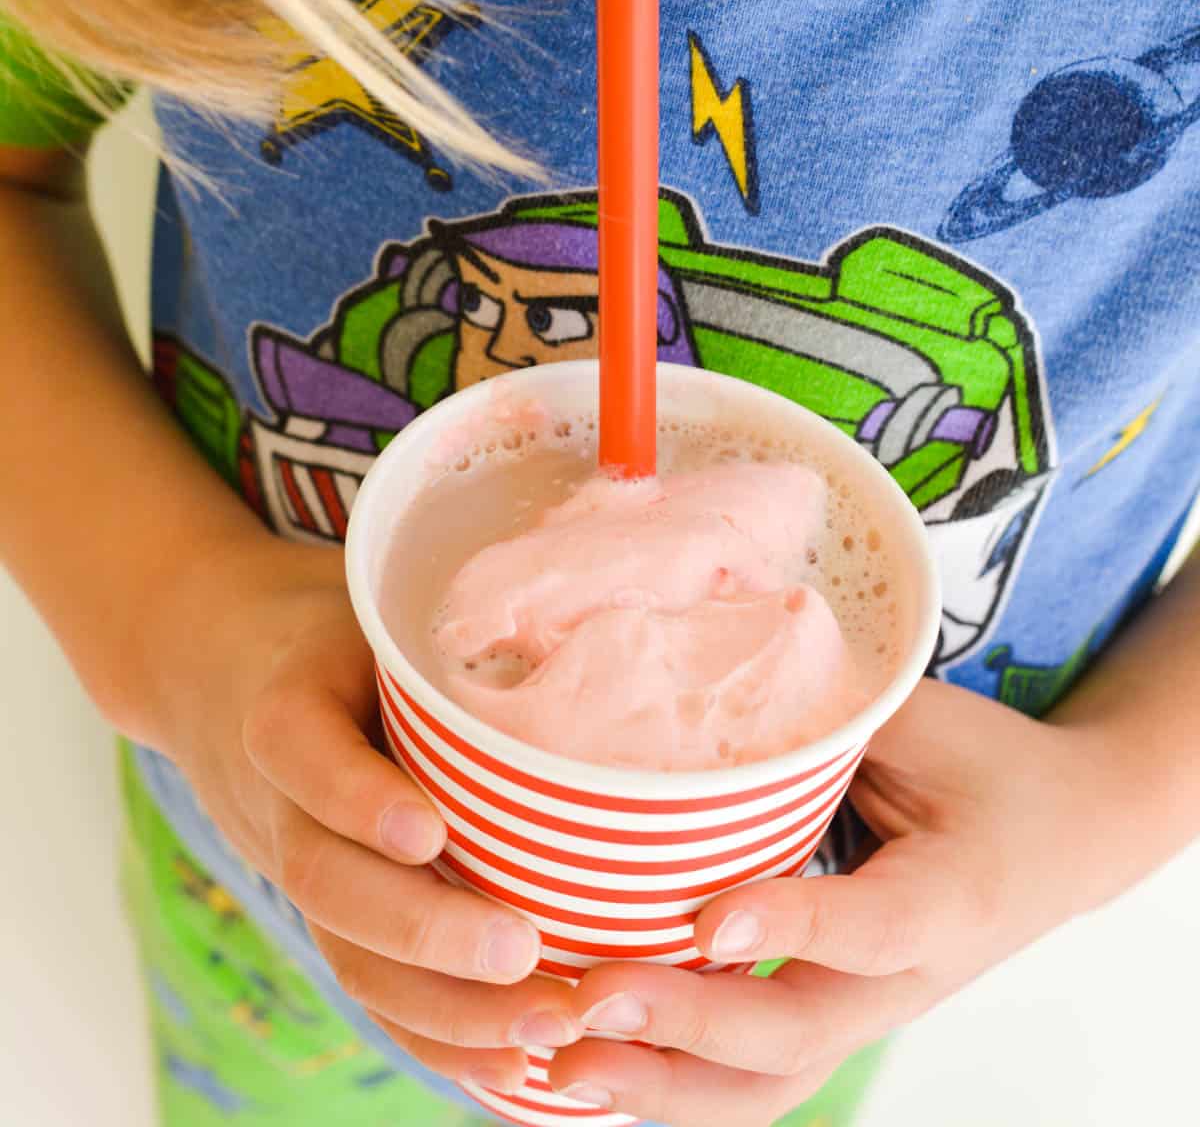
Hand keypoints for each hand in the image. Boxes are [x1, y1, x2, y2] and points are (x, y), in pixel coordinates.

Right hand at [142, 527, 584, 1093]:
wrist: (210, 658)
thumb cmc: (326, 621)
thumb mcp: (365, 598)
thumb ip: (441, 617)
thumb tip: (577, 608)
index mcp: (282, 702)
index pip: (302, 752)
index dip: (359, 799)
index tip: (428, 831)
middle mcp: (274, 798)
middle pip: (325, 879)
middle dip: (424, 930)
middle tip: (524, 953)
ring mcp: (293, 864)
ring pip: (347, 953)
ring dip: (445, 1006)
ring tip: (549, 1025)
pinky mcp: (324, 912)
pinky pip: (367, 988)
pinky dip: (437, 1039)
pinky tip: (517, 1068)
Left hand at [548, 679, 1108, 1125]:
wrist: (1064, 838)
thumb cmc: (985, 765)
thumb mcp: (927, 722)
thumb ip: (831, 718)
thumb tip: (700, 682)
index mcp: (946, 896)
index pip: (866, 926)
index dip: (788, 927)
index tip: (706, 921)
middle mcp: (904, 978)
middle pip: (799, 1039)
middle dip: (687, 1027)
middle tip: (589, 999)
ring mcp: (866, 1013)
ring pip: (766, 1088)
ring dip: (661, 1085)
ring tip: (561, 1062)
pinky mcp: (832, 1019)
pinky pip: (750, 1078)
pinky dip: (668, 1083)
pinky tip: (585, 1067)